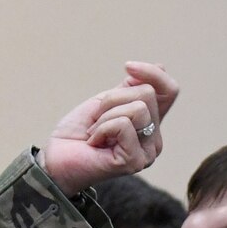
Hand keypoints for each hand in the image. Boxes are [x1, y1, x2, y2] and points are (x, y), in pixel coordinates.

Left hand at [41, 62, 177, 196]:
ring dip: (106, 115)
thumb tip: (161, 65)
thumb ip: (131, 88)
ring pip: (138, 108)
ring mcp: (147, 153)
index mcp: (151, 124)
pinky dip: (102, 128)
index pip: (169, 91)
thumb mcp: (106, 102)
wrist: (56, 159)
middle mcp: (154, 140)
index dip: (152, 73)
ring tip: (95, 132)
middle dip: (113, 99)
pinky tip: (94, 142)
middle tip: (96, 118)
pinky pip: (123, 124)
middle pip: (147, 94)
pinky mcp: (134, 161)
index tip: (127, 67)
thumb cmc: (78, 133)